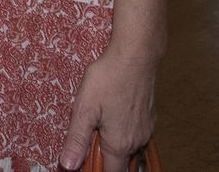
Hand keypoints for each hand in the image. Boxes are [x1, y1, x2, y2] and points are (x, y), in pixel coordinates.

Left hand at [58, 48, 157, 169]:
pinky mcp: (150, 117)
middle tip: (90, 144)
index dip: (96, 170)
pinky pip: (137, 135)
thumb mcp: (84, 108)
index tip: (85, 162)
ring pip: (131, 149)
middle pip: (122, 163)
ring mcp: (147, 129)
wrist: (136, 56)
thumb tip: (68, 165)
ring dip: (116, 147)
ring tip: (100, 131)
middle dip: (106, 160)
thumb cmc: (108, 79)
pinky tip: (114, 118)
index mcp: (120, 144)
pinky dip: (125, 135)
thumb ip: (77, 139)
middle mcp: (137, 141)